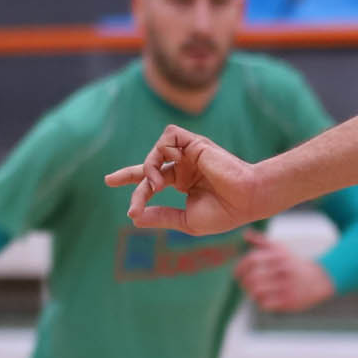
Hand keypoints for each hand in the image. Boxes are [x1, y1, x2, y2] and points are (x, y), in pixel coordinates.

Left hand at [107, 126, 264, 236]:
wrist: (247, 200)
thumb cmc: (224, 213)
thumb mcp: (186, 220)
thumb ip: (161, 216)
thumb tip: (135, 218)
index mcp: (185, 182)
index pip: (154, 181)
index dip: (138, 192)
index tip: (131, 212)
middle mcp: (185, 166)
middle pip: (150, 165)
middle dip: (129, 173)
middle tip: (109, 180)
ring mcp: (189, 153)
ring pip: (156, 151)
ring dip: (149, 168)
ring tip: (157, 186)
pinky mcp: (195, 142)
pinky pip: (168, 137)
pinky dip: (162, 151)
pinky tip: (169, 168)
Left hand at [236, 230, 335, 313]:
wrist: (320, 279)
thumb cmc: (293, 264)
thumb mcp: (281, 249)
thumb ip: (262, 241)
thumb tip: (245, 234)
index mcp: (280, 255)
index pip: (252, 260)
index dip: (240, 267)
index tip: (237, 274)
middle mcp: (284, 270)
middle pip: (253, 277)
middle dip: (244, 282)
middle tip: (244, 284)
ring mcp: (287, 286)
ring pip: (257, 291)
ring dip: (251, 293)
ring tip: (253, 291)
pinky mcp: (289, 301)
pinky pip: (265, 304)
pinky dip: (260, 302)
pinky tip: (264, 299)